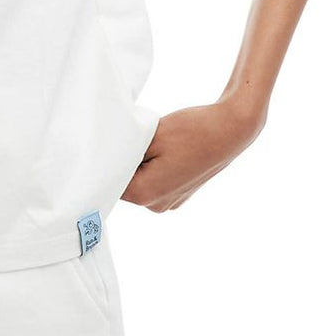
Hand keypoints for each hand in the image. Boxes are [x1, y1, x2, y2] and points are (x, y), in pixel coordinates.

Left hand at [120, 98, 265, 211]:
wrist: (230, 129)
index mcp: (146, 195)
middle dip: (124, 162)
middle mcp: (157, 206)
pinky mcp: (180, 193)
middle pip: (124, 184)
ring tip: (151, 141)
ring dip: (138, 164)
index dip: (106, 162)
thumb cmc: (191, 130)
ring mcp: (170, 202)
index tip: (107, 144)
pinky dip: (152, 166)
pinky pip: (155, 181)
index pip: (109, 182)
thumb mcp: (149, 135)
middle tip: (131, 136)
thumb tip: (107, 159)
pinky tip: (163, 148)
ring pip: (140, 182)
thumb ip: (124, 152)